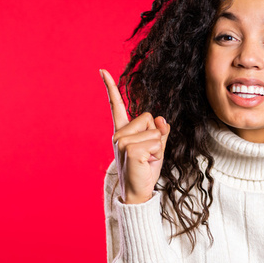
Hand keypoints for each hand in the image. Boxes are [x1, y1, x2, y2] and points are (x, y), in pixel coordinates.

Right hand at [101, 69, 169, 203]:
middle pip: (150, 117)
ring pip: (155, 130)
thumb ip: (160, 131)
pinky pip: (156, 142)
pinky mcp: (130, 148)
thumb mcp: (156, 147)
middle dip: (156, 135)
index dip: (110, 87)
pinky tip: (146, 164)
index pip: (116, 106)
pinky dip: (157, 154)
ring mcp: (122, 140)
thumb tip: (162, 118)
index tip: (101, 70)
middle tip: (148, 154)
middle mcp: (118, 134)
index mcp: (122, 131)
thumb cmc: (145, 170)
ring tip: (146, 160)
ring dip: (158, 147)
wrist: (139, 192)